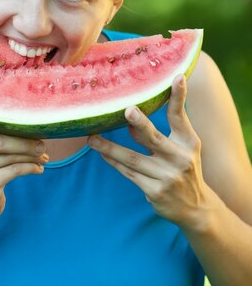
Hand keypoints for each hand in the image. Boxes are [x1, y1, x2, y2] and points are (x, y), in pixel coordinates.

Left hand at [87, 75, 208, 228]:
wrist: (195, 208)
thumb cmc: (184, 168)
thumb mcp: (184, 148)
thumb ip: (163, 131)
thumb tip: (131, 114)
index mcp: (189, 143)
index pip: (180, 117)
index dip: (179, 97)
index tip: (176, 77)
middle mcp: (179, 159)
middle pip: (154, 138)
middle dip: (140, 124)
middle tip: (127, 110)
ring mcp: (167, 177)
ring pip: (132, 159)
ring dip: (110, 148)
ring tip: (91, 138)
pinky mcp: (154, 191)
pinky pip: (129, 173)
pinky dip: (114, 162)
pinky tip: (102, 153)